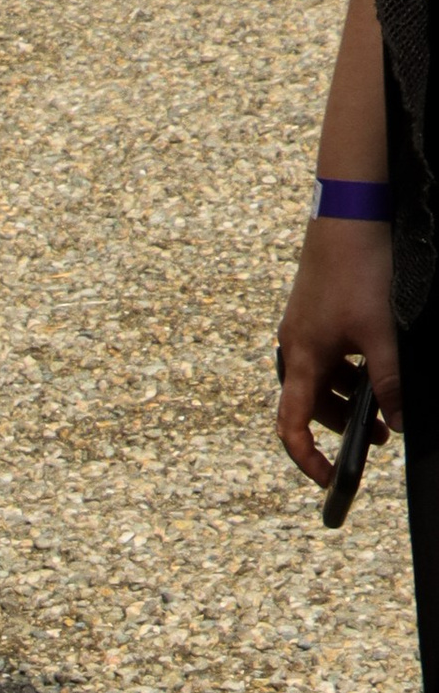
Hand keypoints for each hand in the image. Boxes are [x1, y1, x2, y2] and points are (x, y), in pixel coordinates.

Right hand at [275, 216, 398, 490]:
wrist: (349, 214)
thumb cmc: (359, 270)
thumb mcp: (381, 334)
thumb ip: (388, 382)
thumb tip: (398, 423)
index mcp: (303, 361)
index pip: (293, 428)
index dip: (308, 460)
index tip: (330, 478)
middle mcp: (295, 349)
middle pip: (311, 408)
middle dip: (344, 427)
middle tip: (383, 435)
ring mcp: (302, 330)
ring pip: (322, 381)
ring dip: (349, 398)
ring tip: (384, 400)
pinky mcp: (314, 313)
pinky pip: (327, 356)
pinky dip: (349, 369)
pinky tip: (374, 360)